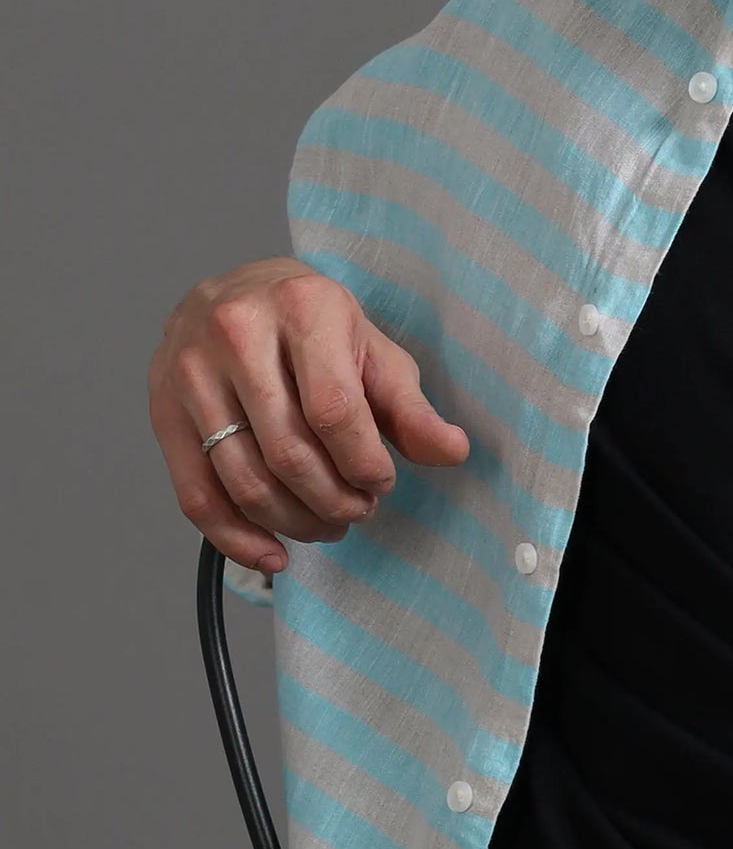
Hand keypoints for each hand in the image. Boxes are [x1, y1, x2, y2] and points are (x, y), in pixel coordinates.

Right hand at [150, 255, 469, 574]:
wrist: (235, 294)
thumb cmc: (314, 326)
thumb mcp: (373, 352)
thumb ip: (411, 407)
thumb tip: (453, 452)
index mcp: (301, 308)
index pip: (333, 411)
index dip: (364, 464)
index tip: (382, 483)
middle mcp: (236, 333)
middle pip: (288, 452)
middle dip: (333, 500)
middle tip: (358, 512)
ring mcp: (190, 372)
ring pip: (244, 480)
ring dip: (294, 522)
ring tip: (327, 525)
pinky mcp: (162, 410)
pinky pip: (196, 495)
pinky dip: (237, 539)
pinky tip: (273, 554)